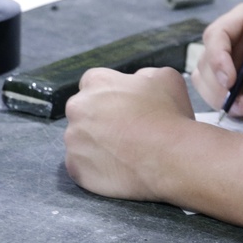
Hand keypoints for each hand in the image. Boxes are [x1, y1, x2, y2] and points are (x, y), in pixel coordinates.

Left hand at [64, 66, 195, 201]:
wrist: (168, 158)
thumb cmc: (168, 115)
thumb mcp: (165, 77)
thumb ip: (143, 75)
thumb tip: (137, 81)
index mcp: (97, 81)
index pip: (94, 82)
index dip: (111, 94)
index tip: (125, 105)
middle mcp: (78, 108)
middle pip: (83, 110)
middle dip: (99, 117)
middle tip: (125, 129)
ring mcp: (74, 140)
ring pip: (81, 139)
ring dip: (97, 142)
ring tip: (124, 151)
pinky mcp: (76, 168)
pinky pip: (81, 165)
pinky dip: (96, 167)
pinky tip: (118, 166)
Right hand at [192, 2, 242, 116]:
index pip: (217, 35)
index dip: (217, 58)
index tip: (229, 81)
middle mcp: (232, 38)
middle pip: (207, 60)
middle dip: (217, 85)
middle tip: (237, 103)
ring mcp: (231, 59)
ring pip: (207, 79)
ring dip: (219, 97)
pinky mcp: (236, 79)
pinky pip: (219, 92)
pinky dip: (227, 103)